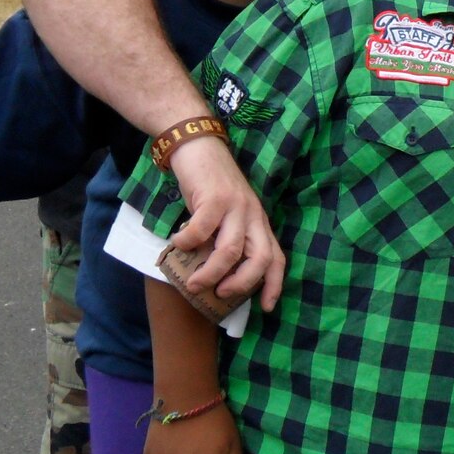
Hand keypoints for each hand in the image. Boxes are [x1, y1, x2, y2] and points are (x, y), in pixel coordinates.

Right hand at [168, 137, 284, 311]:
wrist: (198, 145)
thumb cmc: (209, 184)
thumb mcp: (226, 213)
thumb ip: (225, 236)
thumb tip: (212, 273)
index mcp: (259, 222)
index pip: (276, 257)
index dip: (274, 284)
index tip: (266, 307)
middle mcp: (253, 215)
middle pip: (261, 257)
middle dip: (243, 283)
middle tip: (221, 295)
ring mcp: (236, 206)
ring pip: (232, 249)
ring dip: (212, 271)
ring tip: (194, 283)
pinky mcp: (215, 197)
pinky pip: (203, 230)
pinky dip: (188, 242)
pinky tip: (177, 244)